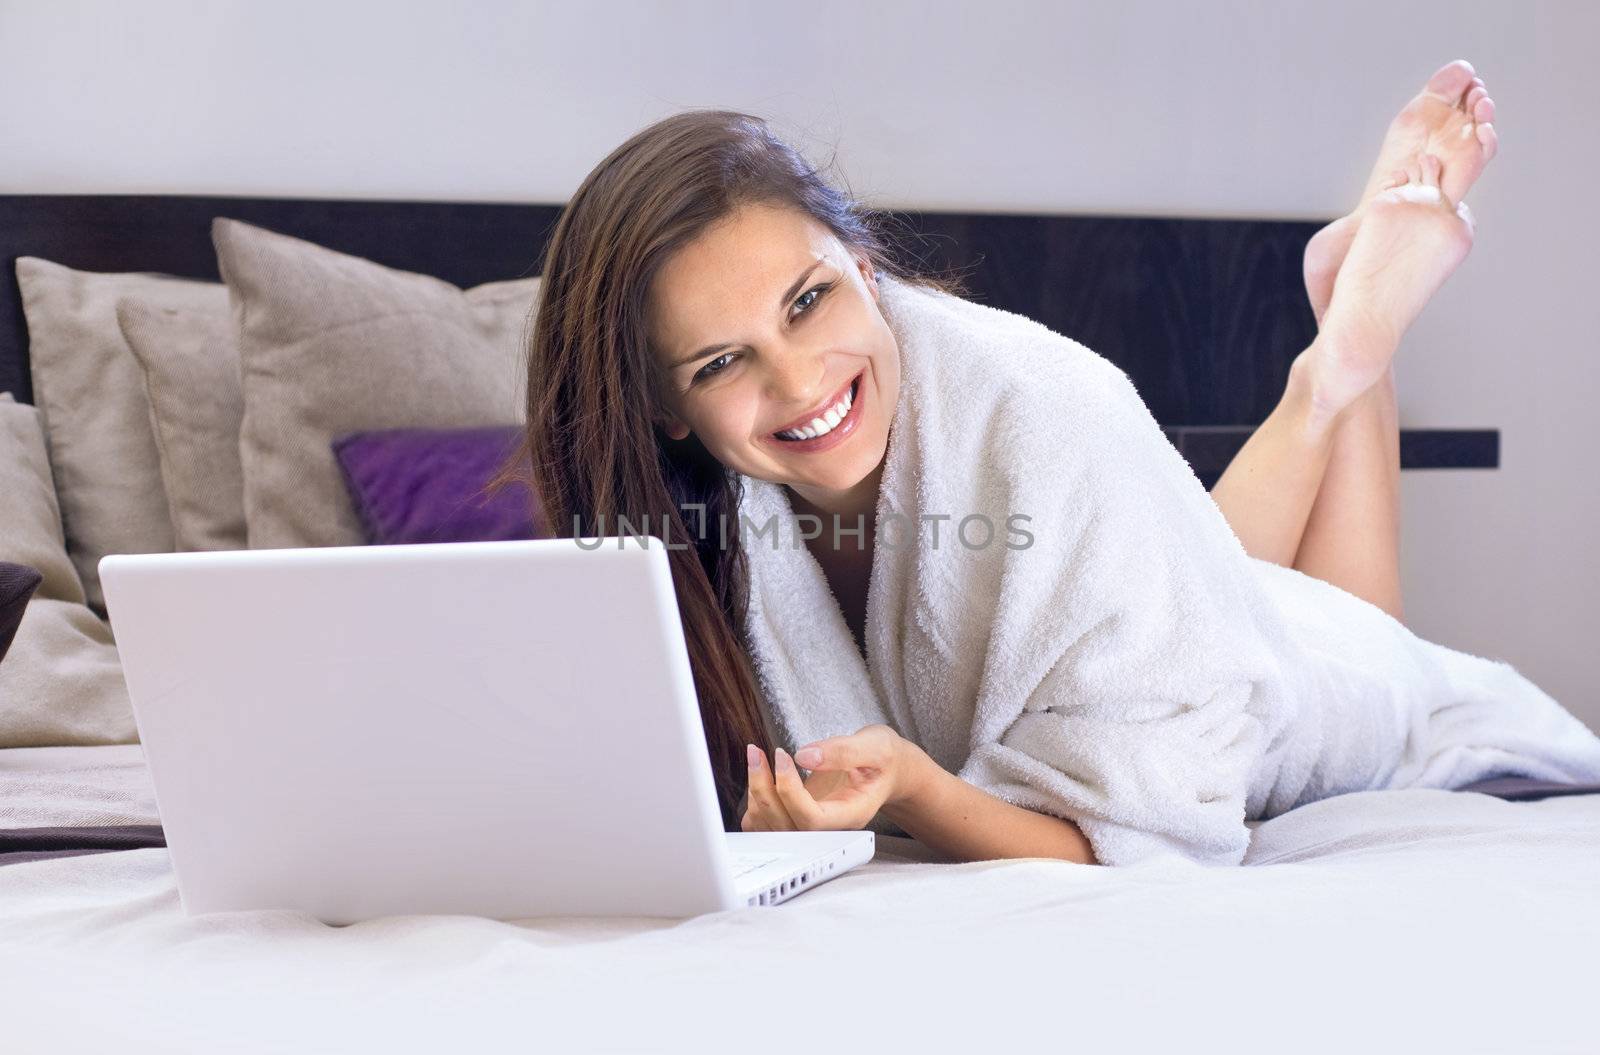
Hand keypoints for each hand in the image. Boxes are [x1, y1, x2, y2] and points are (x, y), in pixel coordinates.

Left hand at [741, 723, 923, 831]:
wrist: (886, 770)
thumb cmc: (884, 760)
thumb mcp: (875, 746)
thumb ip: (842, 751)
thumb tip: (803, 756)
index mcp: (851, 815)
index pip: (812, 819)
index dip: (790, 791)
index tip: (783, 755)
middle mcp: (829, 828)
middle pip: (786, 826)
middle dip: (763, 789)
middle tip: (757, 752)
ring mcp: (810, 827)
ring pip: (769, 827)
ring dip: (756, 793)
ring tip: (757, 756)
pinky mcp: (796, 818)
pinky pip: (764, 824)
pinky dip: (755, 800)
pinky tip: (761, 773)